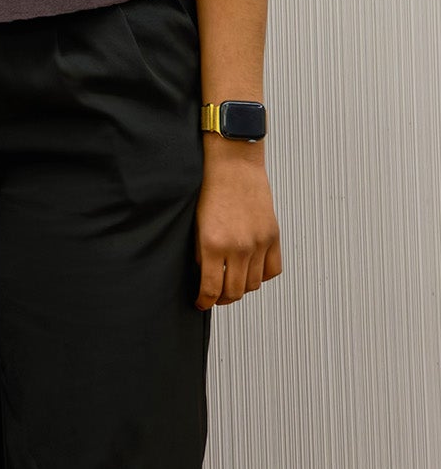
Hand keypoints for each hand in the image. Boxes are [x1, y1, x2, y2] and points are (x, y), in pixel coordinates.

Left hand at [194, 138, 282, 309]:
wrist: (233, 166)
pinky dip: (262, 276)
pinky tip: (251, 272)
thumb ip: (201, 252)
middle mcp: (239, 247)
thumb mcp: (196, 224)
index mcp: (214, 244)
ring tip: (231, 285)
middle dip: (222, 299)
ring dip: (242, 289)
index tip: (200, 303)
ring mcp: (259, 243)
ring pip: (254, 284)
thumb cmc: (210, 189)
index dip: (205, 301)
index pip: (211, 288)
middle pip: (235, 291)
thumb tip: (203, 275)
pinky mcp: (273, 236)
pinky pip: (273, 270)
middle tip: (214, 297)